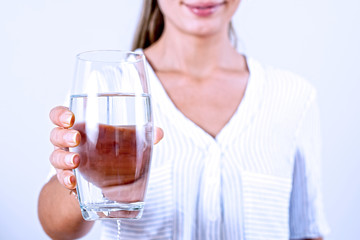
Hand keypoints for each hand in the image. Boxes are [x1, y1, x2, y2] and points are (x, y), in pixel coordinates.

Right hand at [49, 106, 163, 190]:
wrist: (96, 178)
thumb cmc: (107, 150)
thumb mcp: (121, 140)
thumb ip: (137, 135)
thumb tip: (159, 133)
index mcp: (79, 126)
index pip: (60, 115)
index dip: (60, 114)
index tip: (71, 117)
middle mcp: (68, 142)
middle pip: (55, 134)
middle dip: (63, 136)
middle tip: (76, 139)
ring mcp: (65, 161)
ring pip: (54, 157)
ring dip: (63, 160)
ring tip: (76, 162)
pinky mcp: (69, 178)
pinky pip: (61, 179)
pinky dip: (66, 180)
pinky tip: (73, 183)